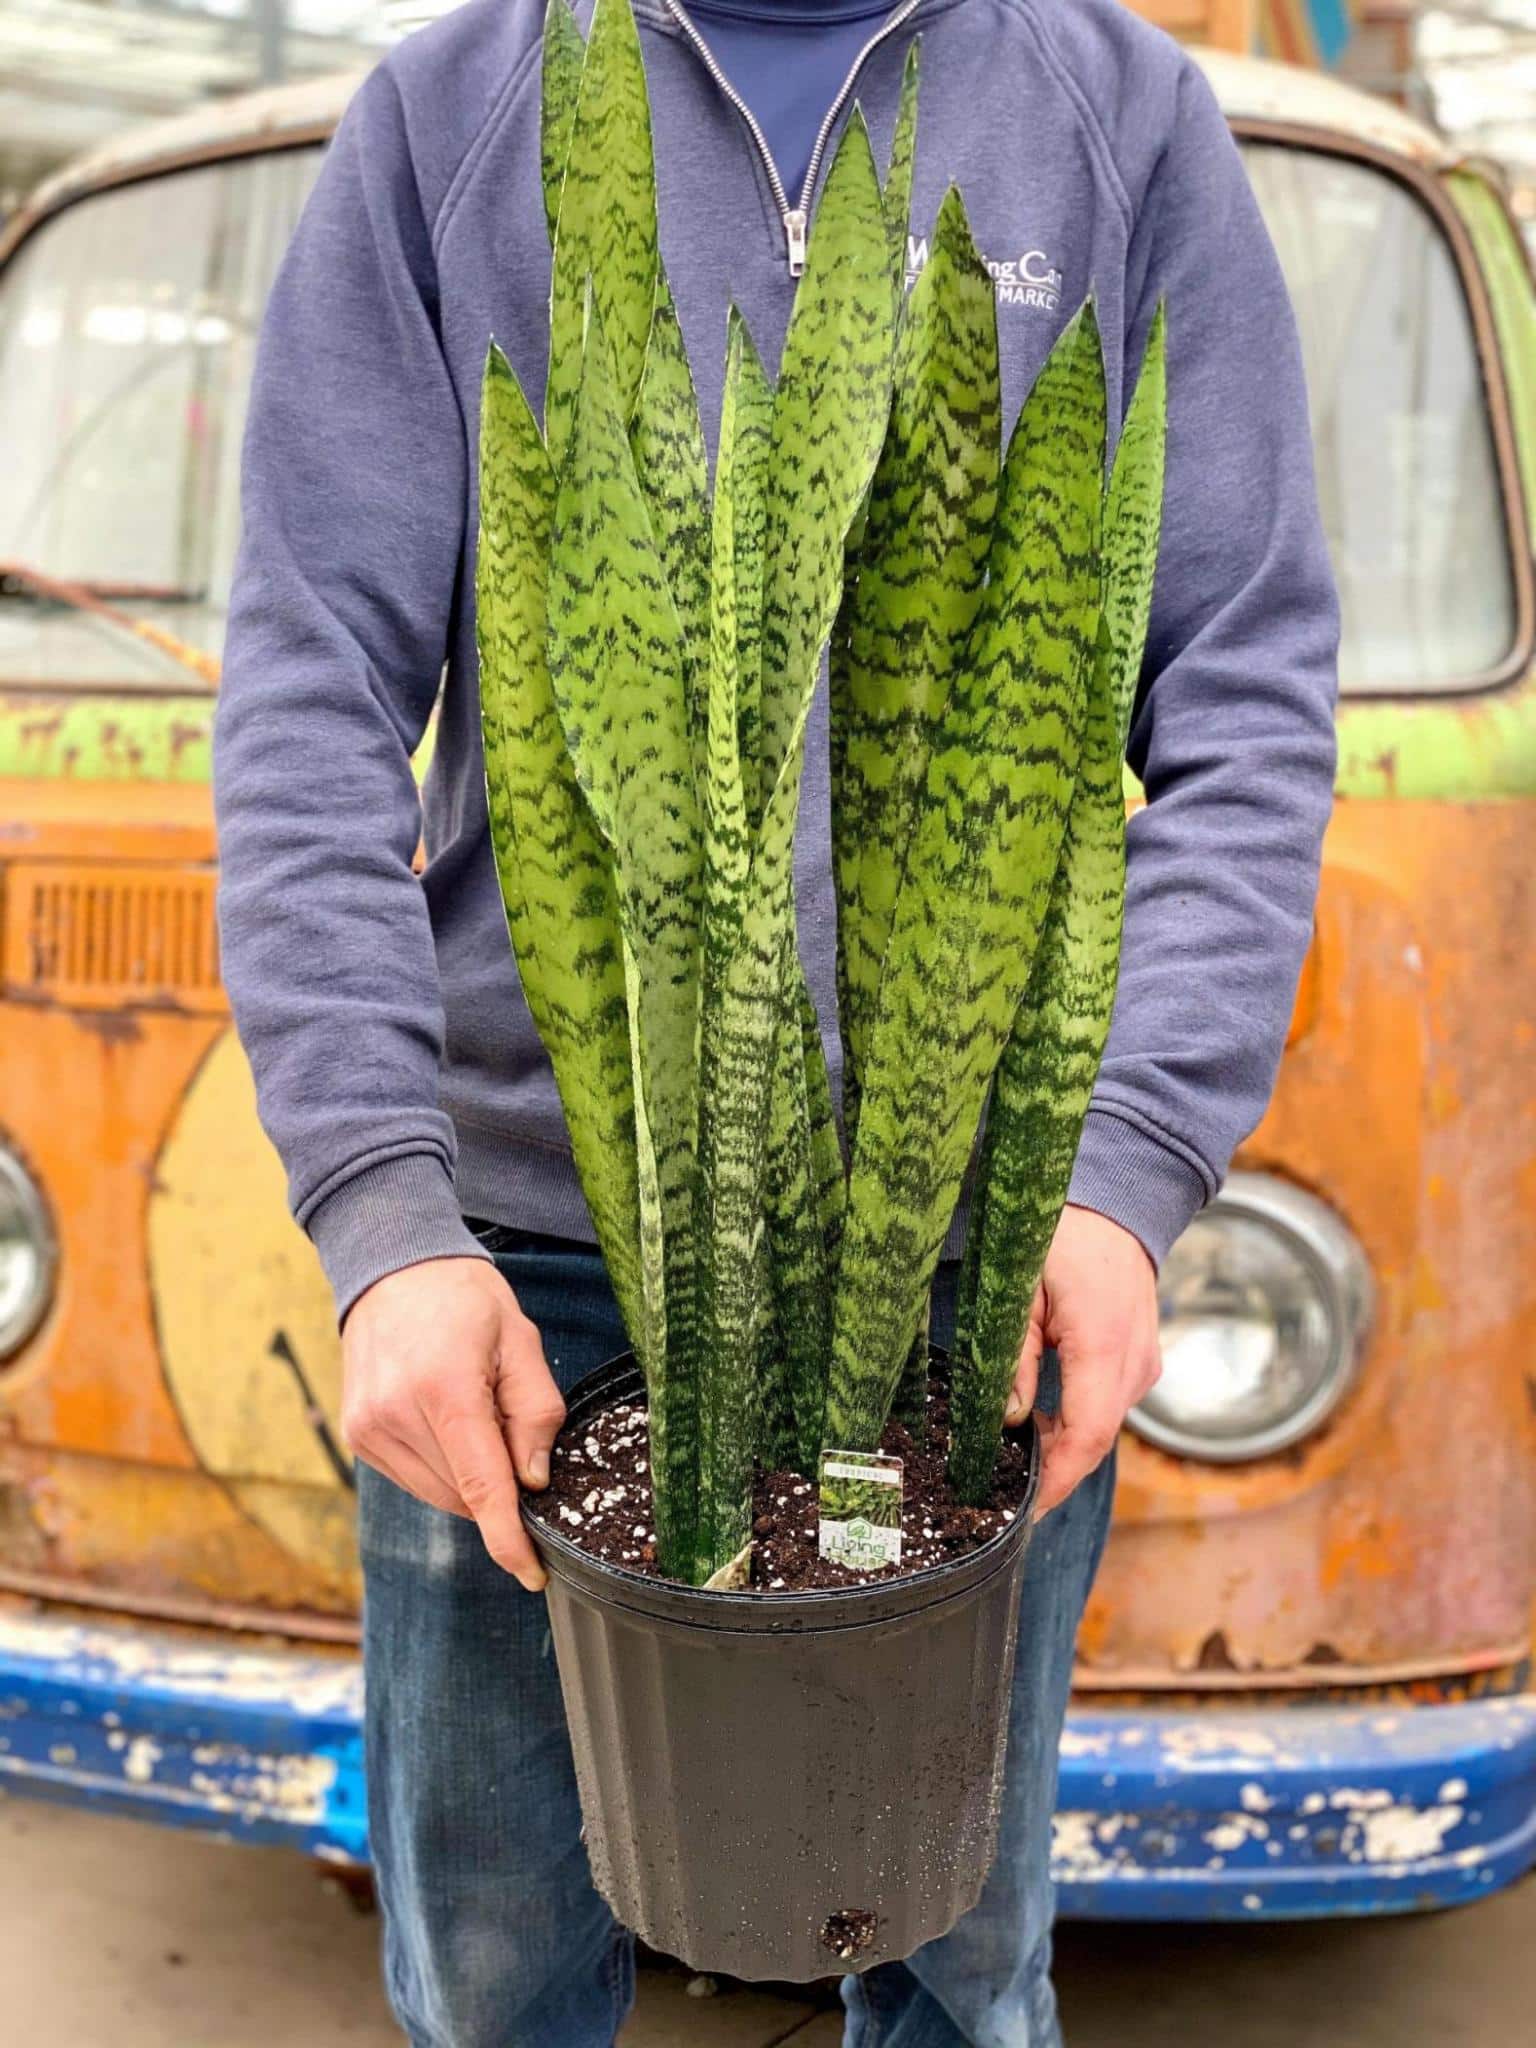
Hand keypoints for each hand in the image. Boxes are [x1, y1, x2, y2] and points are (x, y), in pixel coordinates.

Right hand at [341, 1257, 565, 1590]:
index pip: (482, 1487)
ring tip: (473, 1412)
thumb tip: (534, 1482)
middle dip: (499, 1485)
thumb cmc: (465, 1301)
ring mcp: (368, 1430)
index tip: (531, 1572)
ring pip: (439, 1495)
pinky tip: (446, 1422)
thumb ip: (536, 1414)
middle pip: (464, 1495)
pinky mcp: (357, 1438)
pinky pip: (414, 1479)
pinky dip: (443, 1469)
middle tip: (508, 1426)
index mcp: (444, 1389)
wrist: (393, 1268)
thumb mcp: (521, 1342)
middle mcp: (395, 1415)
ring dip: (469, 1479)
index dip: (509, 1539)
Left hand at [1003, 1205, 1160, 1518]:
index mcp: (1105, 1346)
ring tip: (1014, 1457)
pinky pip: (1110, 1403)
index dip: (1056, 1481)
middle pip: (1095, 1439)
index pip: (1085, 1437)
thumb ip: (1014, 1359)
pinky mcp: (1142, 1359)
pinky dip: (1077, 1419)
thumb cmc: (1062, 1235)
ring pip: (1102, 1424)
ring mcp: (1145, 1362)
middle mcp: (1136, 1363)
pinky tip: (1042, 1421)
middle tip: (1003, 1489)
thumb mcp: (1018, 1292)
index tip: (1025, 1512)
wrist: (1116, 1203)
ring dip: (1063, 1444)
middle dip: (1053, 1470)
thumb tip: (1009, 1420)